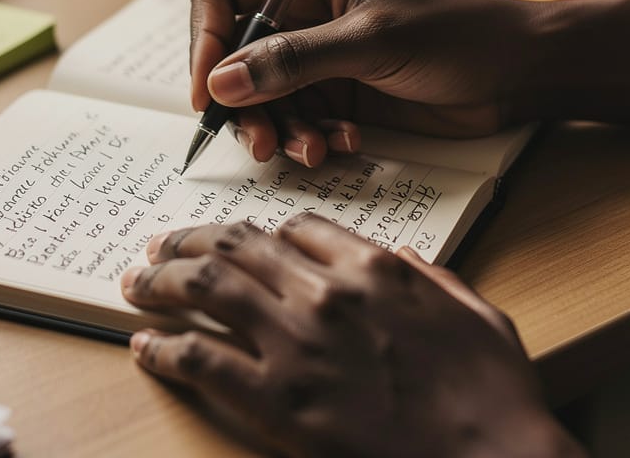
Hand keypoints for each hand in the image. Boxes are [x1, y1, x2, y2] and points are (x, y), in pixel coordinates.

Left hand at [122, 215, 583, 457]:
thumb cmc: (493, 395)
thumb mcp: (475, 312)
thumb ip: (432, 277)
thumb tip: (402, 258)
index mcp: (374, 268)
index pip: (297, 228)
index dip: (260, 231)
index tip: (239, 240)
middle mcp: (326, 293)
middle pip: (238, 244)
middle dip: (190, 239)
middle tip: (158, 245)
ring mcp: (298, 345)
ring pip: (209, 287)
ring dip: (162, 278)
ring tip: (136, 280)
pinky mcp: (277, 402)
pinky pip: (202, 360)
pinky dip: (164, 348)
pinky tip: (143, 347)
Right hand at [189, 0, 540, 166]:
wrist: (515, 72)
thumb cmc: (454, 32)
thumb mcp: (371, 42)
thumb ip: (294, 61)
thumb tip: (219, 83)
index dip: (205, 37)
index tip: (208, 92)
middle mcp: (302, 6)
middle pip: (234, 51)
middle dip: (243, 100)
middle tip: (262, 141)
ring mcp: (316, 50)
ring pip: (260, 93)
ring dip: (279, 127)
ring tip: (313, 150)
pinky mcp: (334, 88)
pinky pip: (295, 117)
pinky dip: (308, 136)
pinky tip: (342, 142)